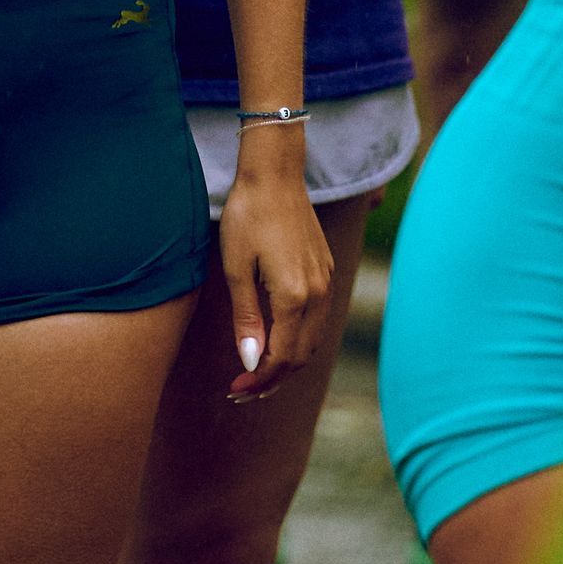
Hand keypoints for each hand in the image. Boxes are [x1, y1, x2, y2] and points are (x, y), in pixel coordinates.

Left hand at [219, 143, 332, 403]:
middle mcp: (319, 293)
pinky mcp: (326, 270)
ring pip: (314, 340)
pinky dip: (299, 338)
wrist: (274, 173)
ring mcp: (327, 281)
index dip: (259, 380)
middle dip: (274, 378)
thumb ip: (246, 318)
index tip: (236, 390)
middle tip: (243, 390)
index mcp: (295, 295)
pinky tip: (277, 339)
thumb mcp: (236, 267)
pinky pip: (318, 319)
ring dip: (288, 361)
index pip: (282, 357)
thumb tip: (250, 362)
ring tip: (258, 372)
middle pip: (302, 356)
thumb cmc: (248, 215)